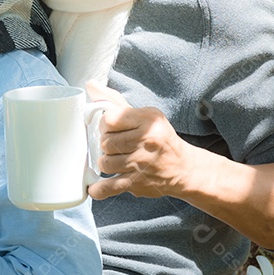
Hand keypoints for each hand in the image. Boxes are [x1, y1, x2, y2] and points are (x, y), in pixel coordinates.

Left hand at [85, 81, 195, 200]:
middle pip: (105, 142)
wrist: (183, 168)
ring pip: (104, 162)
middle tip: (117, 146)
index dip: (106, 124)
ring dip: (106, 162)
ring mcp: (141, 164)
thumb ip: (115, 101)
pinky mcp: (137, 183)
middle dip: (106, 144)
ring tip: (116, 160)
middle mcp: (146, 141)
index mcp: (148, 120)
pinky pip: (109, 188)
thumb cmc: (159, 138)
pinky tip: (94, 187)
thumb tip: (90, 85)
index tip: (112, 128)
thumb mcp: (144, 115)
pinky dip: (99, 190)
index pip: (110, 118)